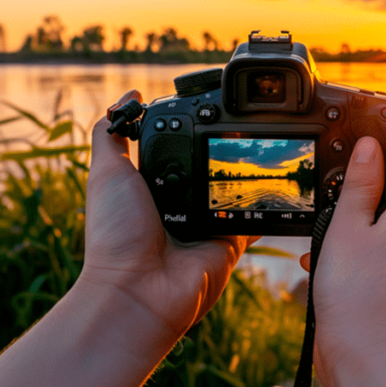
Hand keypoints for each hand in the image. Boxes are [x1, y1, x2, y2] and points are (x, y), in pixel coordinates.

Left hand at [0, 90, 255, 386]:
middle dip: (220, 146)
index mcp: (152, 187)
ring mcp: (207, 222)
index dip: (189, 129)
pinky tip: (278, 182)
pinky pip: (255, 216)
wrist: (138, 290)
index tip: (207, 106)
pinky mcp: (231, 240)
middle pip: (209, 164)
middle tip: (239, 120)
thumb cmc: (116, 235)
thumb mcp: (106, 173)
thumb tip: (129, 96)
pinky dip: (266, 203)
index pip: (177, 148)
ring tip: (259, 143)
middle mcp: (181, 203)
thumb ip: (112, 135)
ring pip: (234, 187)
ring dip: (244, 171)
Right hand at [300, 107, 385, 386]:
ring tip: (328, 233)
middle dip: (382, 175)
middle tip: (347, 174)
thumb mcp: (347, 229)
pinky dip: (364, 246)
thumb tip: (369, 146)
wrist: (375, 367)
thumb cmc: (362, 300)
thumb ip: (360, 184)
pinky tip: (330, 263)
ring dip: (365, 216)